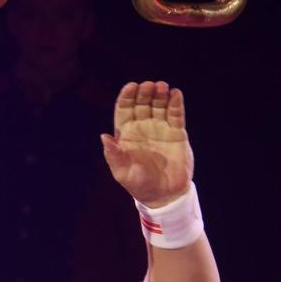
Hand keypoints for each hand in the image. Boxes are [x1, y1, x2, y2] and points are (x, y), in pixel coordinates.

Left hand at [100, 81, 193, 207]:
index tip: (131, 86)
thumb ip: (113, 155)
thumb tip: (103, 136)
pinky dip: (176, 104)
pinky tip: (176, 94)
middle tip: (149, 85)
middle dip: (144, 93)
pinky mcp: (176, 134)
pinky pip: (175, 115)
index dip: (127, 97)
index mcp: (127, 133)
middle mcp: (143, 127)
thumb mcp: (122, 172)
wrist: (164, 195)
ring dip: (160, 95)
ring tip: (162, 87)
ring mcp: (160, 129)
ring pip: (159, 106)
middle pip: (142, 104)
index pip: (125, 109)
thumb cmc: (139, 184)